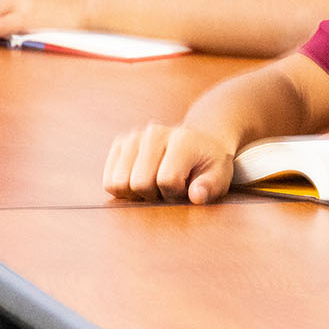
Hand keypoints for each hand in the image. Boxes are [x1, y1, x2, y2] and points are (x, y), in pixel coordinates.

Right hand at [104, 120, 239, 202]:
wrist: (198, 141)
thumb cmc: (209, 164)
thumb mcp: (220, 176)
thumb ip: (210, 187)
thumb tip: (196, 196)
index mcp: (182, 139)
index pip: (166, 180)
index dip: (176, 194)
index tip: (186, 188)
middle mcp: (154, 133)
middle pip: (139, 183)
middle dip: (155, 195)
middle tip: (170, 188)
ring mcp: (134, 136)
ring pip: (119, 183)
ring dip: (137, 193)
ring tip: (156, 184)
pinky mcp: (120, 144)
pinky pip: (109, 181)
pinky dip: (124, 189)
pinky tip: (142, 181)